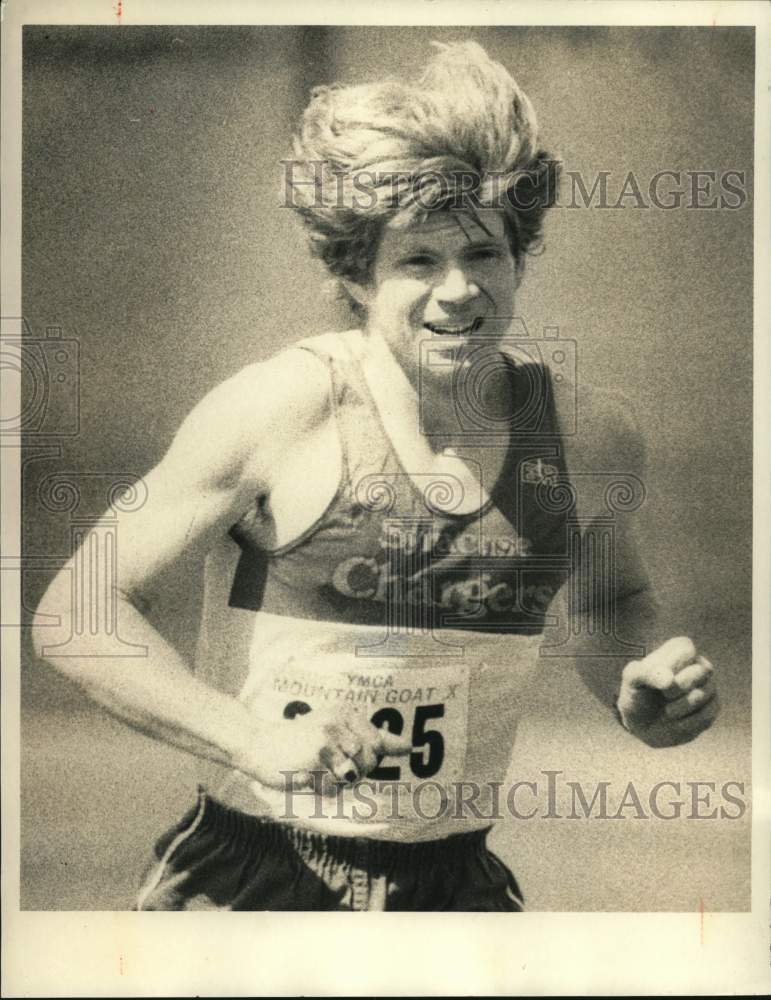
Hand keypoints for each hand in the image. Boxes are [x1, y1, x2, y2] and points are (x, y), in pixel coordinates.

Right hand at [233, 706, 411, 793]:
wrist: (258, 743)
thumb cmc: (302, 741)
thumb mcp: (337, 730)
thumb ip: (375, 740)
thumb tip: (410, 746)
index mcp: (346, 713)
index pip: (377, 745)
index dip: (365, 758)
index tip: (344, 754)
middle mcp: (338, 723)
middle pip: (368, 763)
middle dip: (353, 773)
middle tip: (326, 763)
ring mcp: (326, 741)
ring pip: (352, 777)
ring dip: (336, 781)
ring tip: (316, 768)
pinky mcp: (313, 761)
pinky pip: (332, 788)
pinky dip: (321, 788)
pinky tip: (305, 775)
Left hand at [616, 637, 718, 747]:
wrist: (643, 723)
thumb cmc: (637, 693)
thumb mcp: (632, 680)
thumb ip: (645, 674)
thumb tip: (669, 680)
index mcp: (678, 650)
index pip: (686, 650)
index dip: (672, 666)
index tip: (657, 679)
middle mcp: (698, 665)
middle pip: (701, 671)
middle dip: (678, 687)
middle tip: (664, 695)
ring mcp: (708, 686)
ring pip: (704, 693)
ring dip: (680, 707)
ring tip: (667, 710)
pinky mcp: (712, 708)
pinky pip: (707, 714)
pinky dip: (687, 722)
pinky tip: (676, 721)